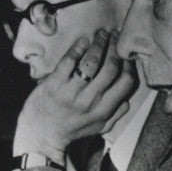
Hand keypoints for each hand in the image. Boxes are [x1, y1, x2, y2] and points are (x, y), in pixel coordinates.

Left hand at [13, 28, 135, 161]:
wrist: (43, 136)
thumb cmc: (72, 130)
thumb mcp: (100, 128)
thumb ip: (116, 114)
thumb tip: (128, 98)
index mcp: (104, 110)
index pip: (125, 82)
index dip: (128, 64)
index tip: (126, 53)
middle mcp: (90, 101)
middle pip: (110, 68)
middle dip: (115, 48)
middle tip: (115, 35)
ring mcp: (71, 92)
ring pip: (91, 62)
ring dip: (99, 44)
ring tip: (101, 34)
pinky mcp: (54, 84)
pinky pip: (68, 61)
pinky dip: (78, 48)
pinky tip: (83, 41)